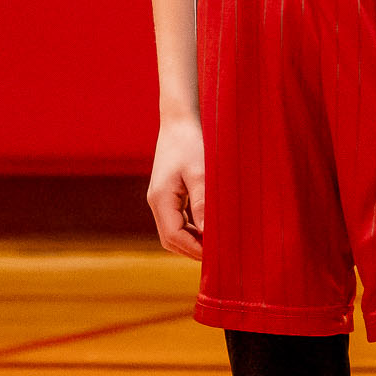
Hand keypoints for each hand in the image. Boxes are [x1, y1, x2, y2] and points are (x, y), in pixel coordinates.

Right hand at [147, 115, 205, 259]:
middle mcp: (156, 202)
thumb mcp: (200, 173)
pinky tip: (209, 226)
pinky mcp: (167, 194)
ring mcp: (160, 198)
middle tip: (218, 253)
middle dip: (192, 249)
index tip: (216, 254)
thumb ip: (202, 203)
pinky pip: (176, 220)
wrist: (179, 121)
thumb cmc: (190, 143)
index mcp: (160, 198)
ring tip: (216, 242)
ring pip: (173, 231)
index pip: (173, 236)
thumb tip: (208, 233)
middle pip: (170, 238)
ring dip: (192, 240)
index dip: (194, 249)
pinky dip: (191, 228)